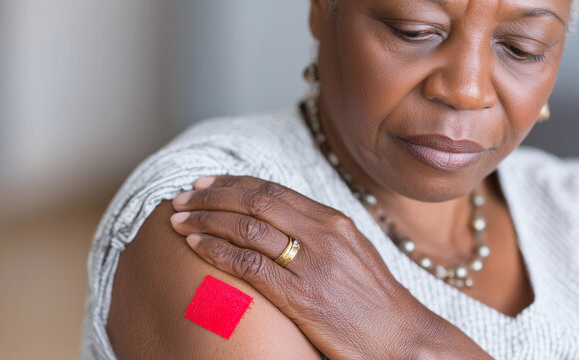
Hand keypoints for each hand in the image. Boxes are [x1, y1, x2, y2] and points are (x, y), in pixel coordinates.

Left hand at [169, 175, 428, 358]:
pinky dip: (216, 250)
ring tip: (178, 219)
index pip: (272, 190)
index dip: (232, 183)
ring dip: (205, 219)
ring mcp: (311, 263)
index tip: (205, 182)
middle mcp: (321, 233)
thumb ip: (315, 231)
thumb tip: (276, 218)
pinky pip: (248, 263)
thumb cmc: (372, 299)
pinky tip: (195, 246)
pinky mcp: (301, 295)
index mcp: (332, 220)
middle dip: (211, 196)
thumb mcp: (350, 251)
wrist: (400, 338)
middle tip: (181, 197)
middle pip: (254, 201)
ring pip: (246, 226)